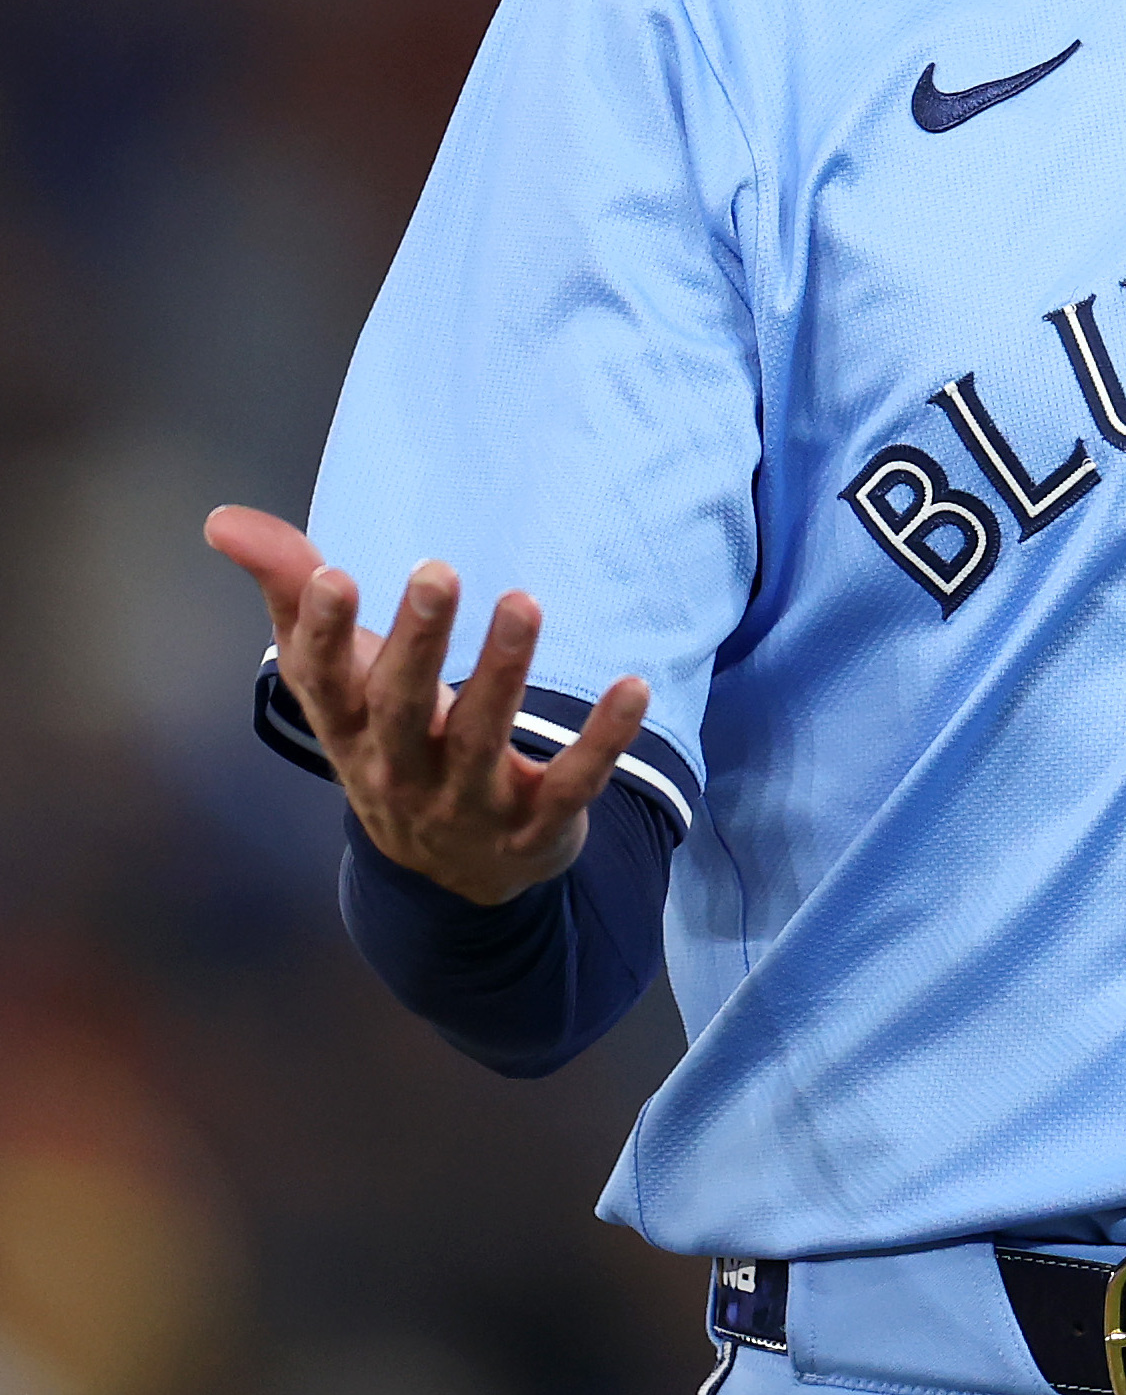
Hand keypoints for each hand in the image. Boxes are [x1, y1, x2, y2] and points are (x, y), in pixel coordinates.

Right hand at [205, 505, 649, 906]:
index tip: (330, 574)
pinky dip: (605, 739)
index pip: (323, 683)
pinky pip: (573, 781)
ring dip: (505, 670)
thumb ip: (290, 593)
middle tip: (436, 571)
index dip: (321, 634)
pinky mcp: (538, 825)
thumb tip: (222, 519)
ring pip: (483, 737)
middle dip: (418, 642)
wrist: (449, 876)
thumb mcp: (340, 679)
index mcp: (349, 731)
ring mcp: (469, 804)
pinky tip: (634, 687)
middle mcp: (401, 770)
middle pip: (402, 706)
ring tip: (523, 602)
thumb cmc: (389, 741)